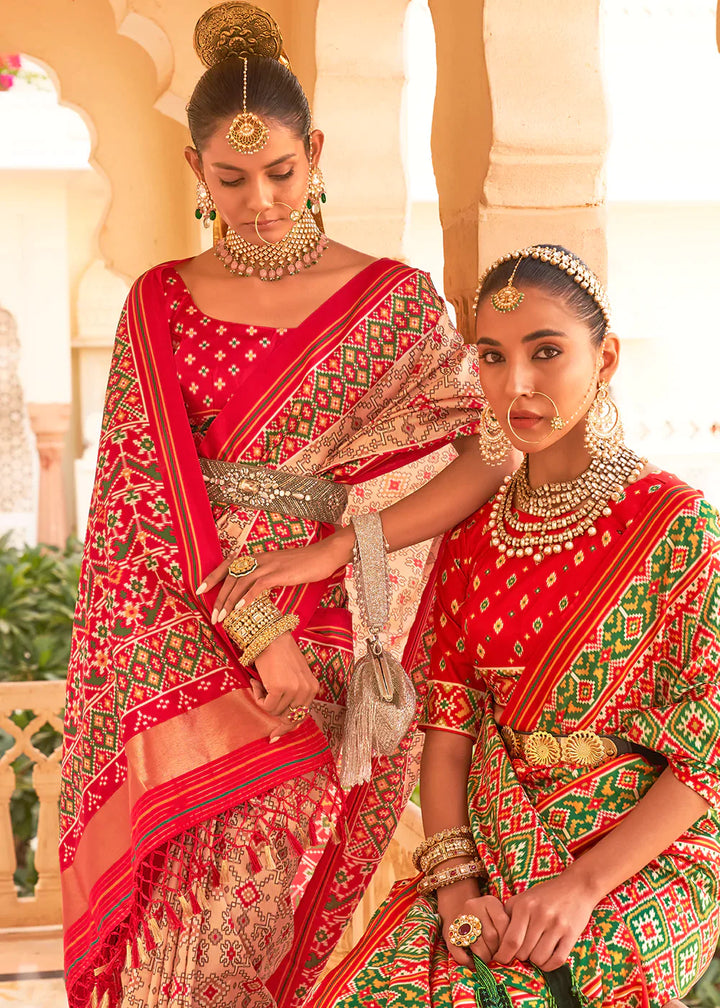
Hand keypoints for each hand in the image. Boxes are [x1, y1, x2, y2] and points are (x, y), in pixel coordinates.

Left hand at [198, 527, 354, 623]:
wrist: (325, 555)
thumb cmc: (305, 565)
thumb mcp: (281, 569)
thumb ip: (266, 578)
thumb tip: (253, 594)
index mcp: (258, 557)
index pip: (229, 565)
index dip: (213, 577)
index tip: (200, 590)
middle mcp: (260, 558)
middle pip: (231, 576)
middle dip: (218, 596)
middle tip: (212, 615)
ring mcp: (269, 565)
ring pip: (241, 582)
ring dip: (229, 601)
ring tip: (222, 618)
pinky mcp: (280, 573)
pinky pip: (258, 586)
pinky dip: (247, 597)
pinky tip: (240, 609)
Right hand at [251, 632, 318, 739]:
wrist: (269, 635)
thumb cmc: (278, 654)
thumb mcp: (292, 676)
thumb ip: (292, 696)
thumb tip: (283, 722)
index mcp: (313, 687)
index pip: (301, 715)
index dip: (288, 727)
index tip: (275, 736)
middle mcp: (307, 690)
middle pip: (289, 718)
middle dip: (275, 720)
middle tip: (264, 711)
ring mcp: (294, 689)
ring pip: (275, 711)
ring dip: (264, 700)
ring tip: (260, 682)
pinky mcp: (280, 688)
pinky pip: (266, 705)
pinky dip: (258, 696)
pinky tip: (256, 680)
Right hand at [437, 880, 509, 966]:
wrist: (458, 907)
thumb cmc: (487, 918)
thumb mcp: (499, 914)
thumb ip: (508, 927)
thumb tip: (516, 950)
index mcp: (489, 901)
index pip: (503, 922)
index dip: (508, 941)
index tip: (510, 950)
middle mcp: (474, 906)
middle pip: (491, 935)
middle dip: (497, 951)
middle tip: (498, 957)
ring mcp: (460, 918)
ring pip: (477, 944)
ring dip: (485, 957)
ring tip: (488, 959)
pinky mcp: (449, 931)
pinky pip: (458, 950)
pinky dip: (466, 960)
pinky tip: (472, 963)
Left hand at [494, 871, 596, 970]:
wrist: (576, 886)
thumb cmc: (545, 895)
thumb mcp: (523, 898)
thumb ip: (508, 914)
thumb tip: (495, 939)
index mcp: (524, 905)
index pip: (510, 940)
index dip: (503, 955)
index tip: (500, 960)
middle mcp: (540, 915)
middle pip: (524, 952)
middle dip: (519, 958)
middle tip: (521, 954)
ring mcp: (557, 925)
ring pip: (539, 958)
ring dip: (535, 962)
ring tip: (534, 954)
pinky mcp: (571, 934)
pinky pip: (557, 960)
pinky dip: (549, 965)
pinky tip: (546, 959)